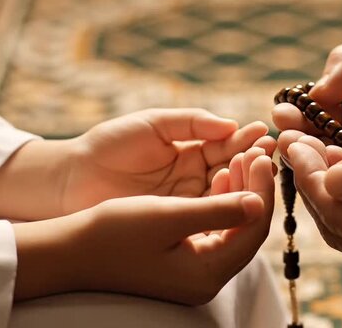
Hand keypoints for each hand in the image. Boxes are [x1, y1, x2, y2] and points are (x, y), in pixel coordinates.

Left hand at [0, 108, 274, 219]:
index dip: (244, 140)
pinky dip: (224, 204)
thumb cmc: (110, 145)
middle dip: (251, 160)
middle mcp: (194, 174)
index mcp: (189, 148)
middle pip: (230, 168)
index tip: (263, 135)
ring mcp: (188, 198)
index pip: (225, 144)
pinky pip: (207, 213)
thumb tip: (231, 124)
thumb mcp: (153, 124)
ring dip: (243, 182)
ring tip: (260, 172)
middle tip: (269, 154)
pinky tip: (239, 196)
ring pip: (224, 191)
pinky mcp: (178, 219)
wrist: (72, 179)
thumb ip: (192, 122)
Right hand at [13, 144, 274, 303]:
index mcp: (206, 272)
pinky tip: (219, 178)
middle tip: (257, 153)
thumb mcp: (169, 215)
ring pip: (234, 227)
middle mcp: (206, 278)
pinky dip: (221, 202)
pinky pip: (216, 229)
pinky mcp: (185, 260)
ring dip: (239, 193)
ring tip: (241, 159)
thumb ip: (219, 211)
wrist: (70, 250)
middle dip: (255, 189)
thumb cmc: (114, 232)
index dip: (263, 190)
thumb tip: (260, 203)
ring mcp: (196, 271)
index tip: (263, 157)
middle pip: (248, 229)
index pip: (253, 229)